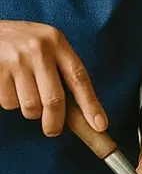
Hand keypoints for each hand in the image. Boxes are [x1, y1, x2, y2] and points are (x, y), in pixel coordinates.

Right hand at [0, 21, 106, 136]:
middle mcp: (39, 50)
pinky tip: (10, 89)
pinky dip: (11, 103)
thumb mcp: (46, 45)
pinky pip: (9, 103)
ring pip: (31, 106)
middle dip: (55, 121)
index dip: (91, 104)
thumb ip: (61, 69)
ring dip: (30, 111)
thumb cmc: (21, 42)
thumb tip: (79, 110)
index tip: (99, 125)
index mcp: (57, 42)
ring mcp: (17, 60)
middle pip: (54, 99)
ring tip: (26, 96)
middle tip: (53, 130)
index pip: (79, 77)